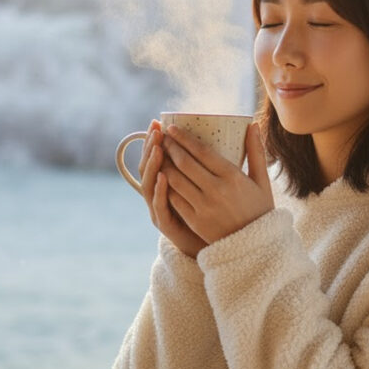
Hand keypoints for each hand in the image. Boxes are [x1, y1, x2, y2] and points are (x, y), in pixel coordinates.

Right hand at [137, 119, 206, 257]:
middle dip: (151, 147)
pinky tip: (163, 176)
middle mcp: (159, 193)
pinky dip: (160, 190)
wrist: (217, 245)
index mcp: (168, 182)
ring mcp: (159, 208)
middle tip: (156, 130)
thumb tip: (221, 132)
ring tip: (158, 148)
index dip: (155, 140)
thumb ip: (209, 161)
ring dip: (153, 164)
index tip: (158, 122)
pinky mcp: (165, 223)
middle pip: (148, 166)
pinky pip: (159, 205)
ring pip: (149, 183)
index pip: (155, 156)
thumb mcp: (212, 184)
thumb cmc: (216, 213)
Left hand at [160, 122, 273, 245]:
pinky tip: (161, 176)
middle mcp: (216, 190)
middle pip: (185, 163)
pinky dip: (165, 186)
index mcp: (233, 177)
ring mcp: (203, 207)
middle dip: (170, 148)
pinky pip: (174, 199)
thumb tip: (253, 124)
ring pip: (175, 180)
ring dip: (164, 164)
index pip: (202, 151)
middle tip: (162, 137)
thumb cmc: (260, 210)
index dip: (184, 138)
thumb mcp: (262, 181)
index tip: (173, 128)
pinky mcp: (195, 221)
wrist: (255, 247)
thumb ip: (256, 152)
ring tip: (158, 154)